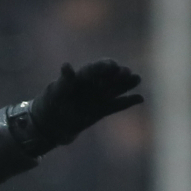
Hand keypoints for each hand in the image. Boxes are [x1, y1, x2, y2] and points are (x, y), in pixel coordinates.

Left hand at [29, 59, 143, 144]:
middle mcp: (93, 85)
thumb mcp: (56, 91)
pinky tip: (140, 98)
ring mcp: (98, 97)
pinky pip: (117, 105)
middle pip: (109, 77)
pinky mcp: (102, 111)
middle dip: (118, 74)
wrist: (50, 124)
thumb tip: (66, 65)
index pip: (96, 68)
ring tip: (137, 79)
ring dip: (126, 84)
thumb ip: (64, 80)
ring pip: (115, 89)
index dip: (104, 66)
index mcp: (81, 77)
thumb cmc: (50, 103)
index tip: (113, 66)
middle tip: (127, 72)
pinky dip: (127, 102)